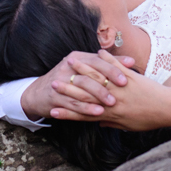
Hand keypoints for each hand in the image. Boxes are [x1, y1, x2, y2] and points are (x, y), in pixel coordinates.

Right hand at [20, 50, 135, 121]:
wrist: (38, 93)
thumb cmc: (69, 79)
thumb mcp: (85, 68)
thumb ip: (109, 64)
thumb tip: (131, 61)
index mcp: (77, 58)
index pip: (97, 60)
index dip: (112, 68)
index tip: (126, 78)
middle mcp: (67, 67)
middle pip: (90, 73)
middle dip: (107, 83)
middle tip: (122, 91)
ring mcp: (60, 82)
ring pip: (82, 89)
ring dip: (98, 97)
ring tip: (112, 104)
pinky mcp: (55, 97)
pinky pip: (73, 103)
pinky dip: (86, 108)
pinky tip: (98, 113)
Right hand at [58, 53, 170, 130]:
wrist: (170, 109)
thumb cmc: (150, 119)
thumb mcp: (128, 125)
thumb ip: (112, 122)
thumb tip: (100, 122)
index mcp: (110, 114)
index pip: (84, 113)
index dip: (68, 111)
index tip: (53, 110)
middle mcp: (112, 101)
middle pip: (84, 93)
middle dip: (66, 88)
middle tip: (52, 83)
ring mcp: (120, 88)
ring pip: (96, 79)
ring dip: (80, 71)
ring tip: (69, 66)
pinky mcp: (129, 77)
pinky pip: (115, 65)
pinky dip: (106, 58)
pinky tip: (97, 52)